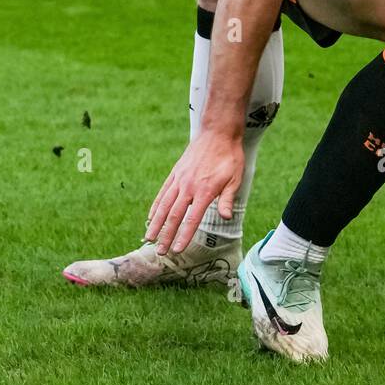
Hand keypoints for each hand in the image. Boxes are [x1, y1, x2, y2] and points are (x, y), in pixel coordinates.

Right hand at [145, 131, 244, 253]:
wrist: (217, 132)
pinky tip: (151, 217)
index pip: (192, 219)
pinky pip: (163, 192)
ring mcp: (180, 179)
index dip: (184, 236)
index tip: (177, 250)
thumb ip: (227, 199)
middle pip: (174, 216)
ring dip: (156, 224)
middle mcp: (189, 187)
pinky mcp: (175, 173)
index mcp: (205, 191)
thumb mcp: (235, 178)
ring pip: (164, 205)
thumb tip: (226, 218)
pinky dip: (156, 206)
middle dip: (166, 235)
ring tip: (149, 238)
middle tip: (160, 252)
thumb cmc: (229, 157)